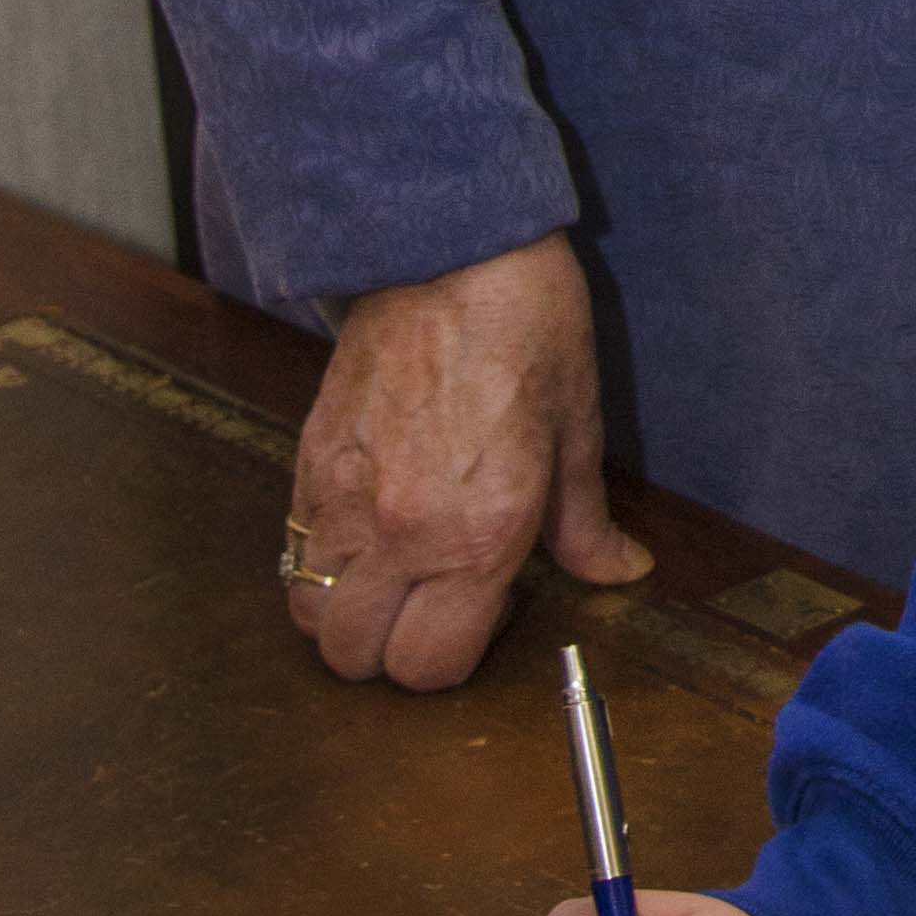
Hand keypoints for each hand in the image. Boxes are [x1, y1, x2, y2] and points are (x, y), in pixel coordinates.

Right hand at [285, 234, 645, 688]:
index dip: (455, 658)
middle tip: (434, 602)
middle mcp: (399, 532)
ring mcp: (342, 500)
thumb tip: (620, 571)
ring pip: (309, 612)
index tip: (484, 615)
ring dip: (346, 611)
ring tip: (394, 572)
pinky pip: (294, 548)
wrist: (447, 249)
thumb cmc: (526, 327)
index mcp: (477, 535)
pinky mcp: (307, 463)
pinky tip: (367, 526)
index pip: (431, 665)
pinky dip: (321, 560)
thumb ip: (586, 522)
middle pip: (355, 658)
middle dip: (390, 650)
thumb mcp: (577, 427)